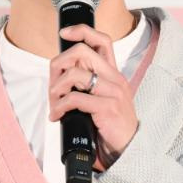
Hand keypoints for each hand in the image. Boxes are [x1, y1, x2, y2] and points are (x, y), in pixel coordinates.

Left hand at [48, 22, 138, 171]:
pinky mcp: (107, 107)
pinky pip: (75, 98)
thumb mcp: (102, 100)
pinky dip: (60, 106)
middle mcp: (115, 78)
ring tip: (54, 103)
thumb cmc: (111, 127)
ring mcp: (113, 92)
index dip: (81, 31)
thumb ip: (88, 86)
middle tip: (53, 83)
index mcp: (113, 74)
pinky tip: (57, 115)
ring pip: (75, 74)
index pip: (102, 40)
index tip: (64, 33)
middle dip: (58, 65)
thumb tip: (60, 78)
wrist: (128, 150)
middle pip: (82, 52)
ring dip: (56, 89)